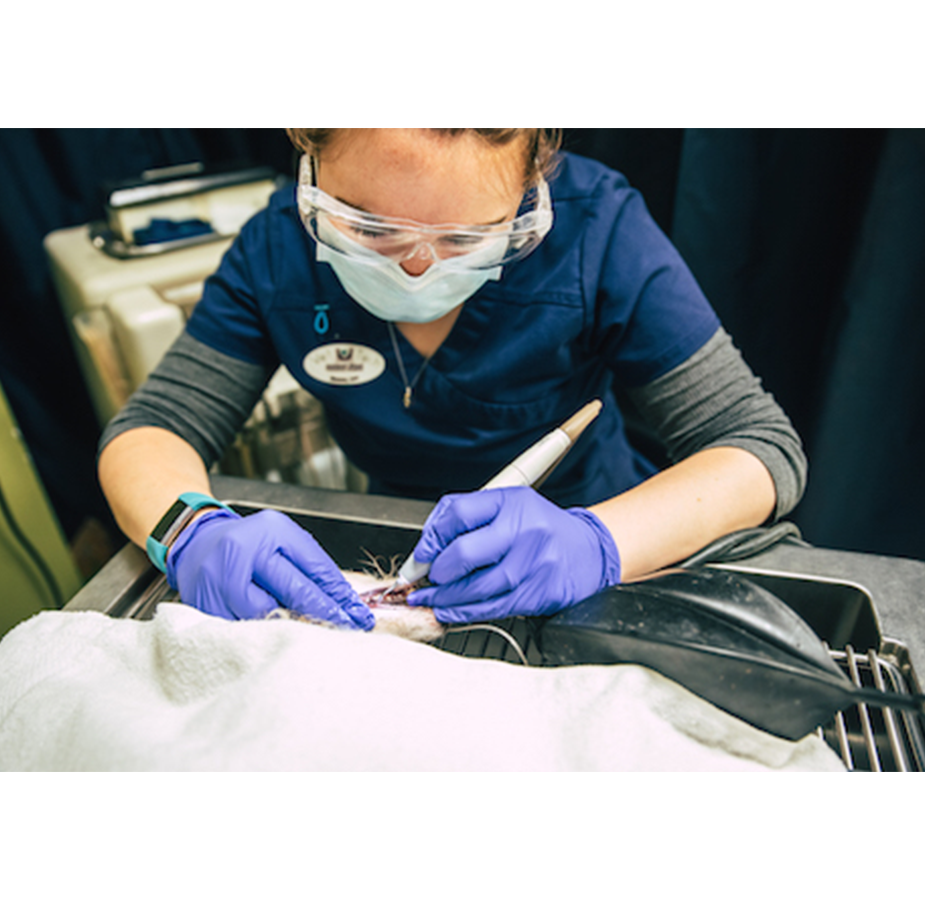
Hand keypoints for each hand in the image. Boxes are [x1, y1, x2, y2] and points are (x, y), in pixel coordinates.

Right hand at [165, 508, 373, 628]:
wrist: (196, 542)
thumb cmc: (248, 542)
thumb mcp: (283, 539)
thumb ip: (312, 566)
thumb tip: (345, 601)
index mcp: (271, 531)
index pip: (314, 567)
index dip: (339, 595)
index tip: (358, 614)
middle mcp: (244, 552)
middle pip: (294, 590)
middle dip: (326, 614)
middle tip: (348, 630)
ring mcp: (221, 580)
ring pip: (268, 614)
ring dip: (297, 628)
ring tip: (317, 636)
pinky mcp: (206, 606)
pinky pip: (244, 627)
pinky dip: (265, 634)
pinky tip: (281, 639)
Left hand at [407, 487, 620, 623]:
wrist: (589, 551)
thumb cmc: (540, 528)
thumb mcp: (508, 508)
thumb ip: (466, 520)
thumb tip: (426, 550)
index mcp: (512, 502)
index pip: (458, 514)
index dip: (432, 538)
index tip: (422, 554)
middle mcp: (525, 530)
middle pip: (464, 553)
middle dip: (437, 572)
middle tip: (426, 580)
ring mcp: (534, 563)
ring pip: (477, 587)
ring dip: (445, 598)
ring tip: (430, 600)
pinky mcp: (540, 592)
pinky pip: (494, 607)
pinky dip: (466, 612)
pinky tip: (451, 611)